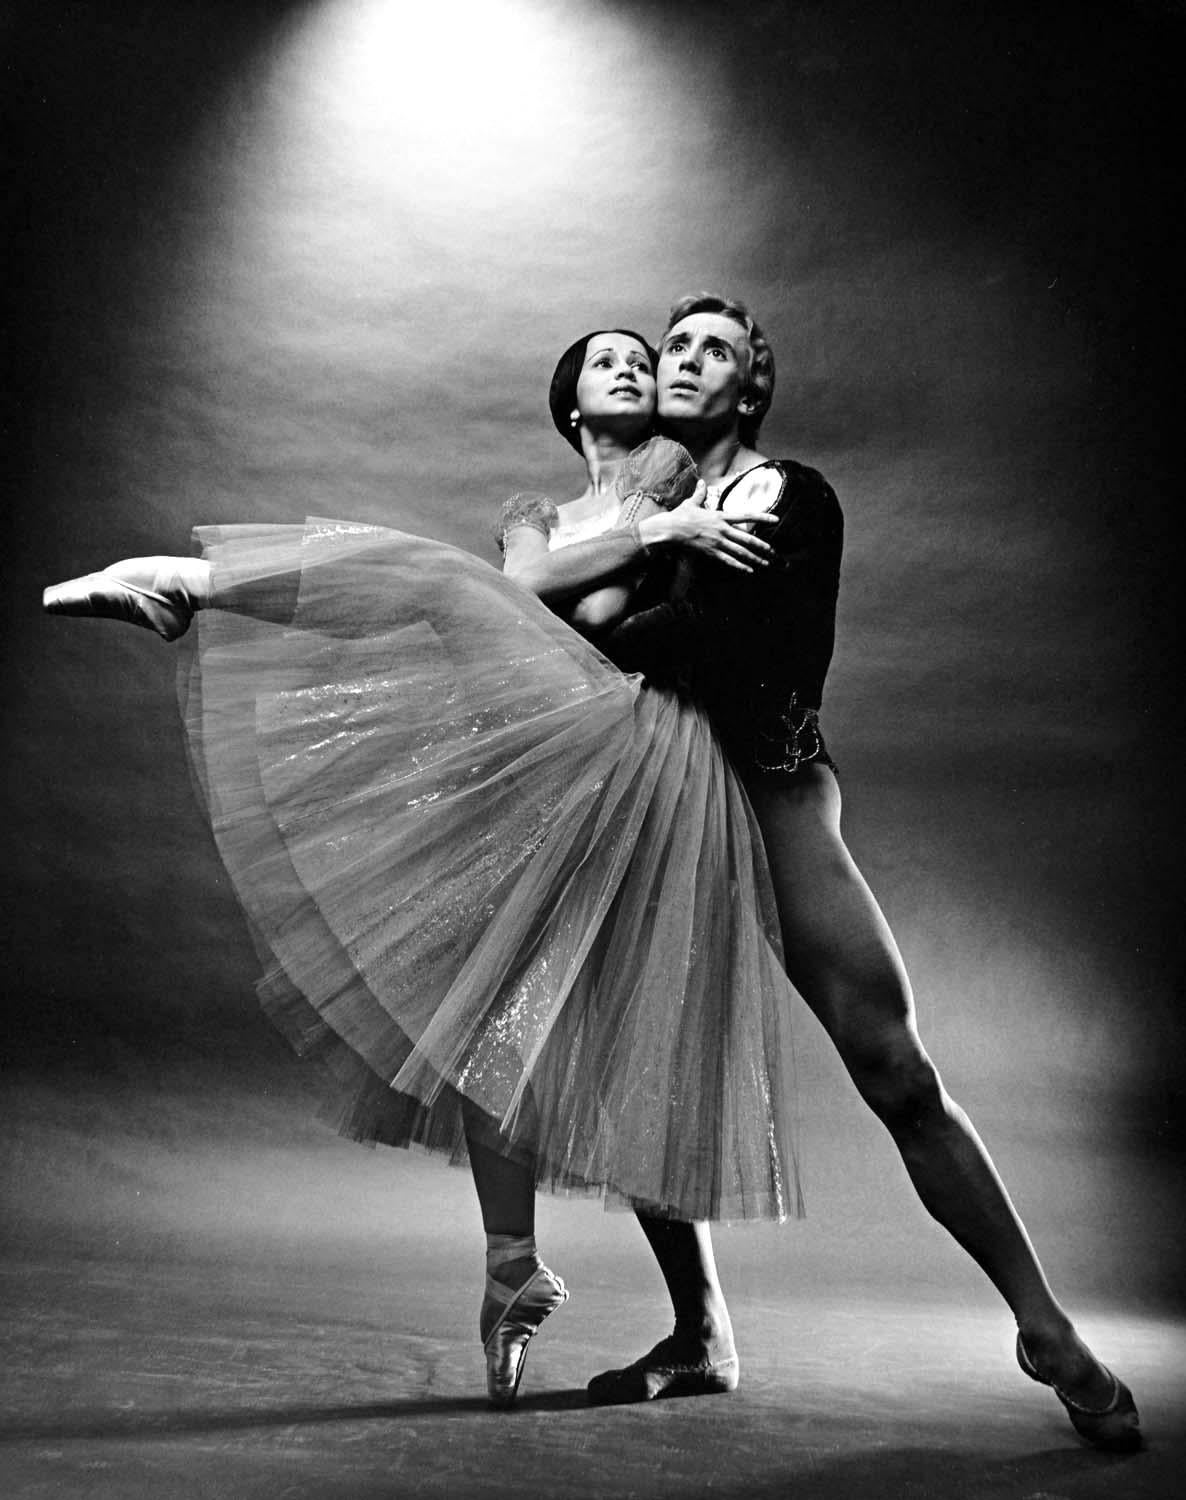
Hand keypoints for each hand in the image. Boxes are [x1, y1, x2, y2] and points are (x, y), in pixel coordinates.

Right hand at [646, 480, 776, 572]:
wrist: (671, 529)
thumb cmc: (680, 516)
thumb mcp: (691, 503)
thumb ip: (700, 493)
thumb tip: (701, 482)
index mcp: (720, 516)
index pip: (746, 516)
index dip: (762, 517)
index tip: (775, 520)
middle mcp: (722, 529)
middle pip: (747, 538)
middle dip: (761, 545)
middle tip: (773, 551)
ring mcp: (717, 541)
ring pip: (740, 551)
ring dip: (754, 558)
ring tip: (764, 563)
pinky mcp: (711, 551)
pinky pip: (728, 560)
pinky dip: (739, 566)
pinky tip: (748, 570)